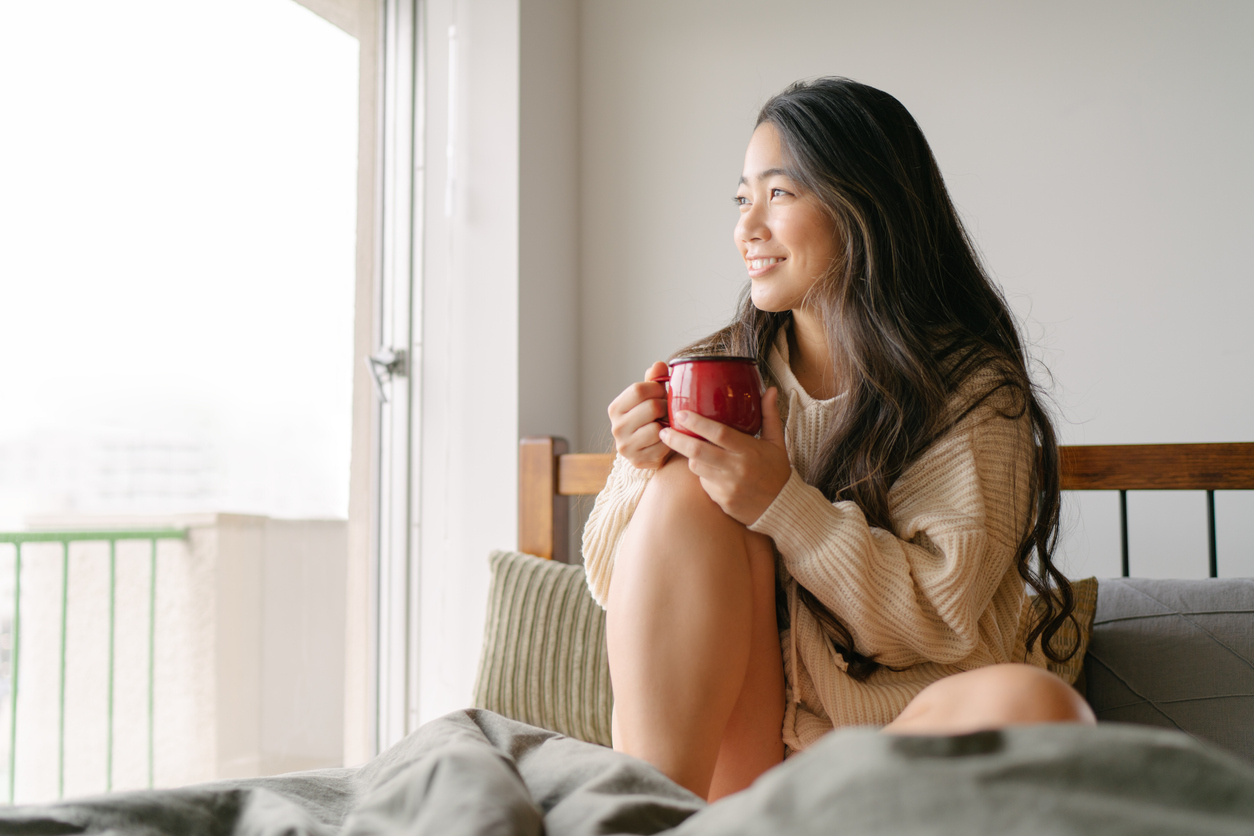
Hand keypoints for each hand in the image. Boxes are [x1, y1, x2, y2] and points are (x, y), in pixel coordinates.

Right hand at [608, 361, 672, 469]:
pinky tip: (666, 439)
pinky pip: (663, 446)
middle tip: (668, 410)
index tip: (662, 393)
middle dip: (665, 407)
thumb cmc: (651, 417)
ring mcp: (626, 446)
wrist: (650, 448)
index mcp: (615, 408)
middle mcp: (616, 427)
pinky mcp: (638, 460)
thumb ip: (654, 380)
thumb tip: (659, 365)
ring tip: (667, 424)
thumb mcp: (649, 397)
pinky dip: (669, 441)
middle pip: (651, 407)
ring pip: (657, 428)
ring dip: (668, 425)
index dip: (657, 389)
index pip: (638, 389)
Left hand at [659, 387, 790, 524]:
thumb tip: (770, 390)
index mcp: (750, 450)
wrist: (782, 508)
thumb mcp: (777, 443)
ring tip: (688, 449)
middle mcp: (737, 468)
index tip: (681, 413)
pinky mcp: (722, 501)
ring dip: (690, 457)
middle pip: (698, 451)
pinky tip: (709, 472)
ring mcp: (728, 487)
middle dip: (677, 440)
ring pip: (696, 468)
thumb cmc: (777, 472)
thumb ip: (770, 416)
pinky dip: (703, 476)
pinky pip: (703, 484)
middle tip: (664, 431)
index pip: (719, 433)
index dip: (697, 422)